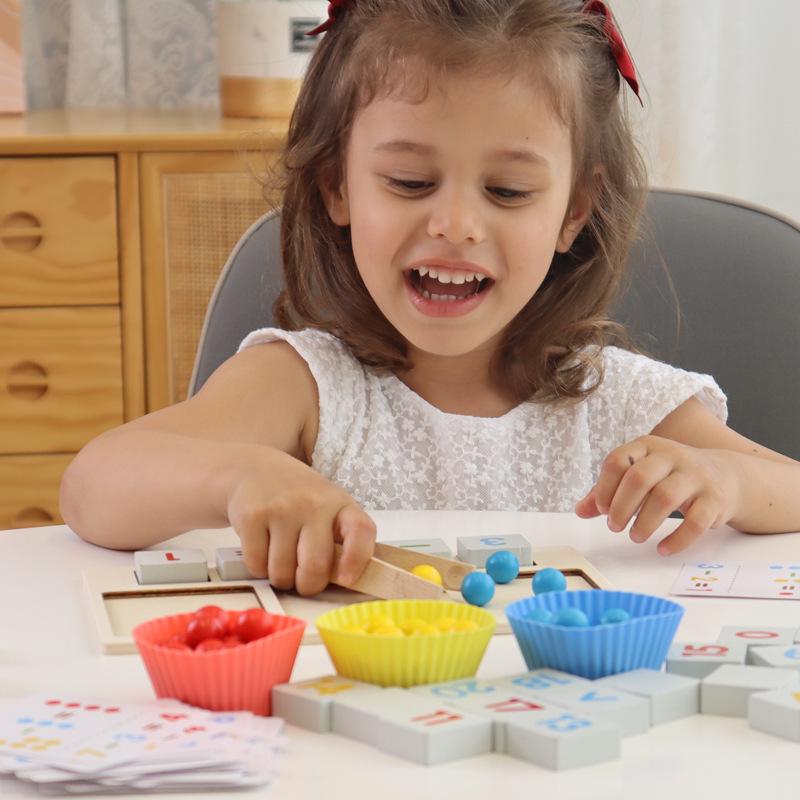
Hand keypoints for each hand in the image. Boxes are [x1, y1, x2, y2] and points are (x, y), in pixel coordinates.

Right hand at [225, 448, 375, 595]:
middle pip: (315, 566)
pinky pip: (257, 565)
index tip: (346, 579)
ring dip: (281, 578)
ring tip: (282, 561)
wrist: (255, 469)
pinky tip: (264, 550)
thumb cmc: (298, 497)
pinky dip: (259, 569)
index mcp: (340, 503)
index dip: (356, 560)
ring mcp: (282, 508)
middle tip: (304, 581)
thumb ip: (341, 539)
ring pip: (282, 572)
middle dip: (309, 586)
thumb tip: (344, 581)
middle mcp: (313, 503)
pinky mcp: (252, 516)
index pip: (360, 531)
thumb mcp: (328, 507)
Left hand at [574, 435, 741, 554]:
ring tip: (635, 537)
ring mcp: (696, 476)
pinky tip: (663, 549)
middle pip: (639, 477)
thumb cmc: (670, 477)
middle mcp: (671, 456)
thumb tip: (580, 510)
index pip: (618, 461)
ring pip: (665, 497)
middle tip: (614, 527)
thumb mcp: (640, 476)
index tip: (601, 509)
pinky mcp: (715, 499)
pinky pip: (696, 521)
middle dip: (622, 506)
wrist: (725, 476)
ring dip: (645, 522)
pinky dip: (677, 539)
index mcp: (647, 447)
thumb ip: (608, 491)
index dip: (604, 487)